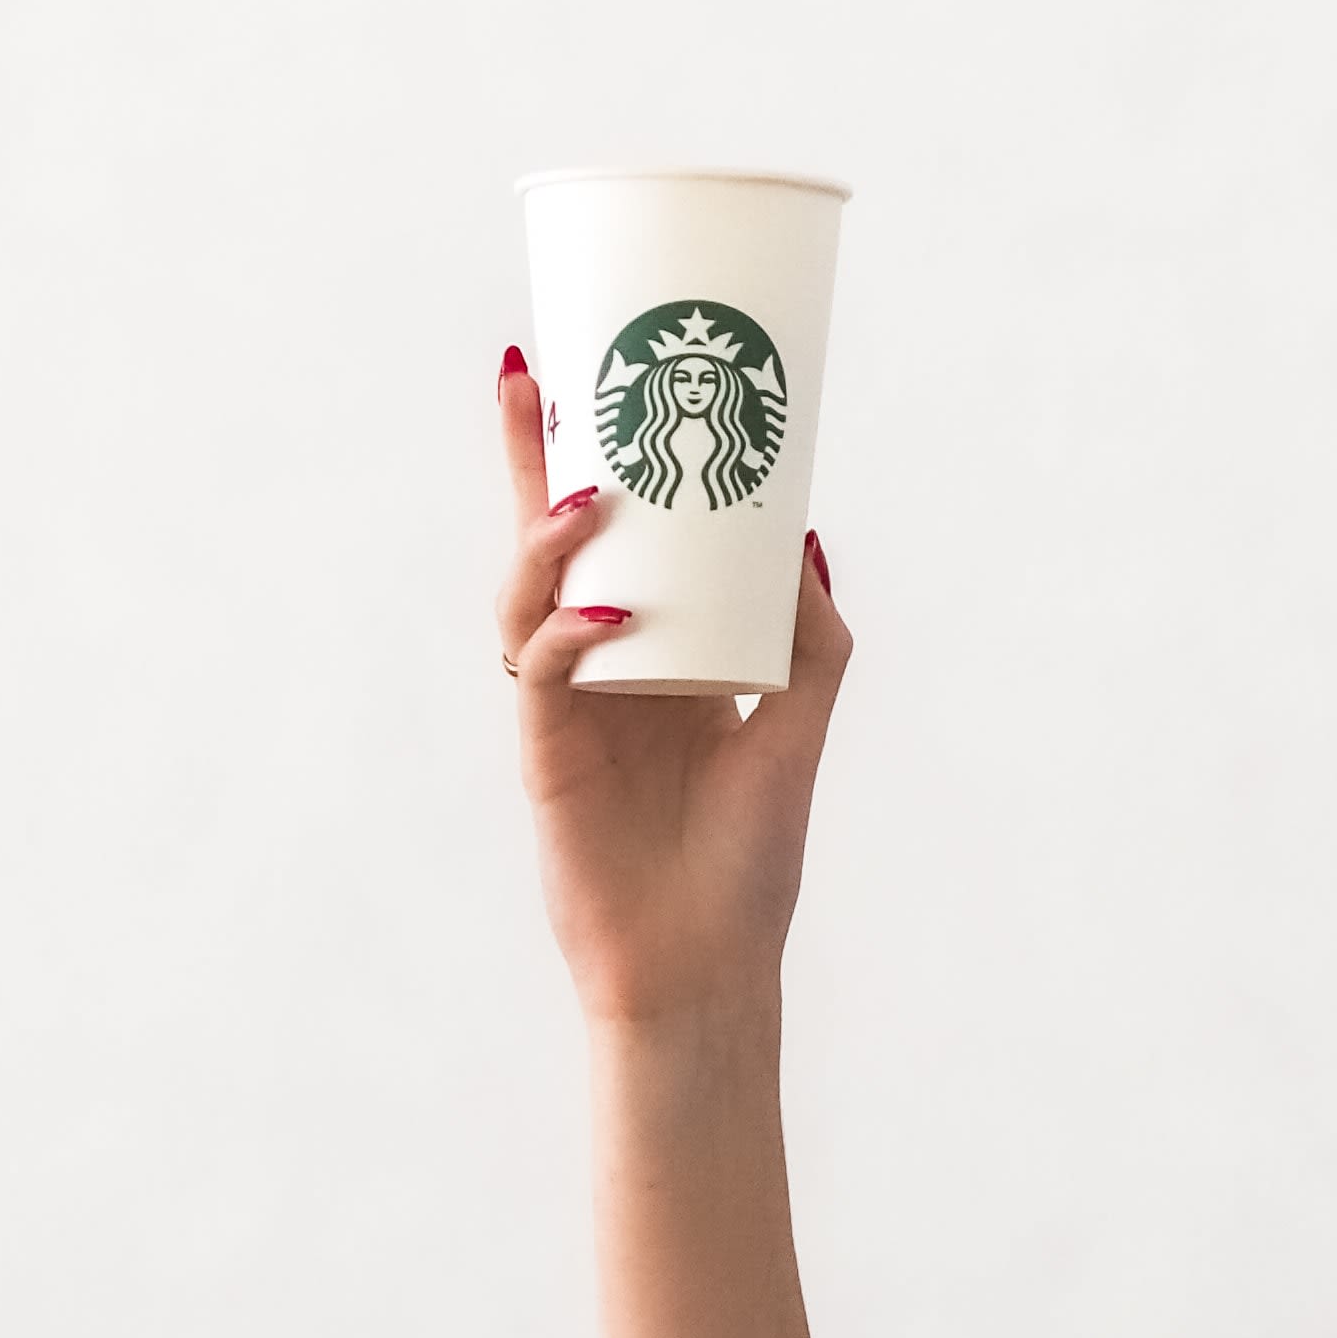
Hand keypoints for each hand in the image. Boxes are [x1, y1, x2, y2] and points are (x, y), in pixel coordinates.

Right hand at [495, 352, 850, 1026]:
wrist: (709, 967)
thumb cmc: (747, 859)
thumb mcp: (798, 726)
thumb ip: (809, 638)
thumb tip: (804, 536)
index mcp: (645, 647)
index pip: (608, 536)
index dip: (588, 458)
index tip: (585, 369)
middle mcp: (593, 664)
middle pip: (546, 539)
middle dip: (533, 456)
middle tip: (531, 370)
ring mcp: (564, 705)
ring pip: (527, 593)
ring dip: (551, 537)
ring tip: (594, 496)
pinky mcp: (547, 755)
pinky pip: (538, 671)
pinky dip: (566, 633)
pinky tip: (611, 616)